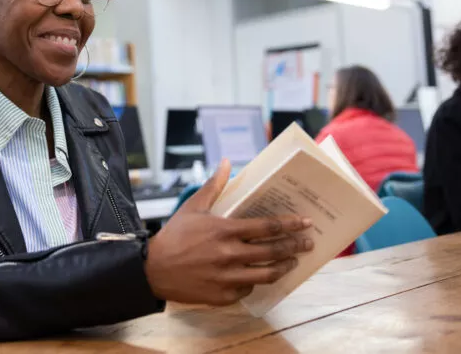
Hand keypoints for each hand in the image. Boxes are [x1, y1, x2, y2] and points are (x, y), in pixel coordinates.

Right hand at [144, 159, 313, 305]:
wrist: (152, 270)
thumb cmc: (174, 235)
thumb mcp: (193, 207)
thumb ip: (214, 186)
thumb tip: (227, 162)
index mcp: (224, 230)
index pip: (267, 227)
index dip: (290, 225)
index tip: (305, 223)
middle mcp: (229, 254)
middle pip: (273, 251)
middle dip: (295, 246)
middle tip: (307, 243)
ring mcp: (227, 278)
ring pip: (266, 274)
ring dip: (284, 267)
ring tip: (292, 261)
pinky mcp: (222, 296)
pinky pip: (248, 290)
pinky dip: (256, 282)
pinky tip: (260, 275)